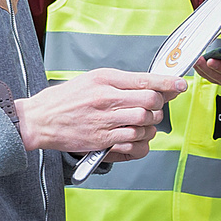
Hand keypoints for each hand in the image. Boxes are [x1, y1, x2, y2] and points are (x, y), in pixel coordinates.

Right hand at [14, 67, 184, 157]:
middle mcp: (106, 98)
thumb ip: (120, 82)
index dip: (168, 83)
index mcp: (105, 79)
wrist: (39, 120)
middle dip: (158, 106)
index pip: (145, 80)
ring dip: (150, 125)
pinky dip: (140, 140)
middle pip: (150, 102)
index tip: (181, 85)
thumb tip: (149, 84)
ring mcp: (104, 121)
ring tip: (142, 123)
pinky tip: (135, 136)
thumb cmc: (64, 100)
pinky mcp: (102, 140)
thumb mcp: (92, 79)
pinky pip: (133, 142)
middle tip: (154, 108)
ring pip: (145, 123)